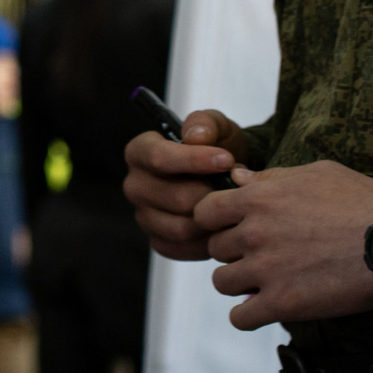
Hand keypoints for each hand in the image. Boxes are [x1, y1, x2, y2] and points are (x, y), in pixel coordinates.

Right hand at [123, 107, 243, 259]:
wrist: (223, 179)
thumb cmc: (217, 149)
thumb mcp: (217, 127)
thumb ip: (206, 124)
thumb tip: (195, 137)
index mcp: (139, 152)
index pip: (158, 157)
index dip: (194, 160)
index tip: (227, 159)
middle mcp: (135, 185)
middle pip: (175, 197)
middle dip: (211, 194)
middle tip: (238, 190)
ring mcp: (143, 216)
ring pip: (180, 228)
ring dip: (213, 221)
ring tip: (234, 209)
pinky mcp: (157, 240)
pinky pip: (182, 249)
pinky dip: (206, 242)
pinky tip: (222, 227)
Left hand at [194, 159, 372, 328]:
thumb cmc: (364, 203)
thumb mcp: (318, 174)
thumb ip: (271, 177)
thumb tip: (238, 177)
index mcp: (258, 199)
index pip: (204, 212)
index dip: (216, 221)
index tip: (233, 228)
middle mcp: (254, 233)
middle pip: (215, 248)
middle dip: (234, 252)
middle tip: (260, 256)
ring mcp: (266, 270)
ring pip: (222, 282)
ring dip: (239, 284)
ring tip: (263, 282)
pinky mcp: (283, 304)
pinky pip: (240, 318)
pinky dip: (248, 316)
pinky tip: (264, 308)